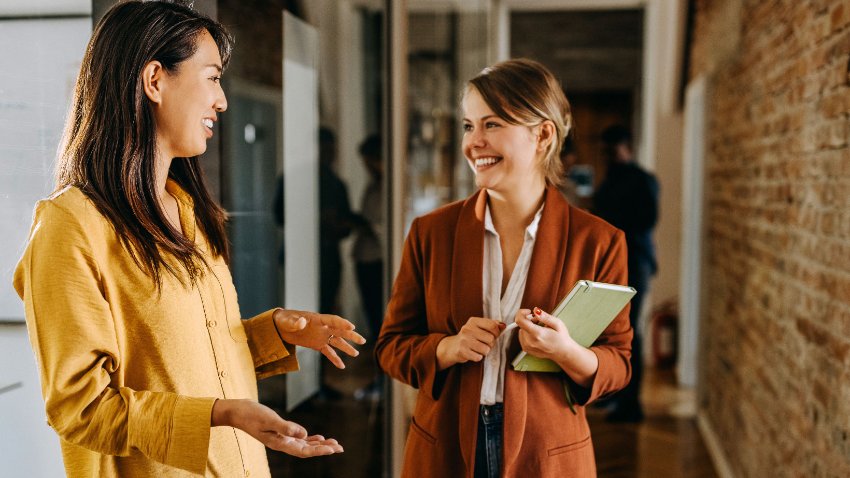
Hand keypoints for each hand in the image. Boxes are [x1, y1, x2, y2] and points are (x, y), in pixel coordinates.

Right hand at [211, 399, 342, 456]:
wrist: (237, 411)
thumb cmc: (251, 414)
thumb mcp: (269, 419)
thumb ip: (286, 427)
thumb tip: (304, 434)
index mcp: (279, 443)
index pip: (304, 451)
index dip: (320, 451)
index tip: (334, 449)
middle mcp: (282, 443)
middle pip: (307, 450)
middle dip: (324, 449)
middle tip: (340, 448)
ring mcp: (281, 438)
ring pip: (304, 445)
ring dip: (319, 445)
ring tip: (334, 444)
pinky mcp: (280, 432)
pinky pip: (298, 439)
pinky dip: (309, 439)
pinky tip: (319, 437)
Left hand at [273, 309, 365, 368]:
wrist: (280, 327)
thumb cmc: (285, 320)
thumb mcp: (288, 320)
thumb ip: (295, 322)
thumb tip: (302, 323)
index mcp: (317, 319)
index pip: (332, 320)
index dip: (342, 323)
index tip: (352, 326)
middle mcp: (322, 328)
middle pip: (340, 331)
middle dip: (351, 336)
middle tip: (362, 340)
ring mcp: (321, 336)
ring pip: (337, 342)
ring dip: (346, 347)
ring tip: (356, 354)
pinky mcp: (317, 345)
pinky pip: (328, 352)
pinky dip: (335, 358)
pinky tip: (342, 366)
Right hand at [436, 317, 504, 369]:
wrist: (453, 346)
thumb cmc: (470, 336)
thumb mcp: (479, 327)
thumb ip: (492, 325)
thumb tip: (503, 325)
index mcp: (473, 321)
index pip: (493, 326)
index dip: (497, 332)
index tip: (495, 335)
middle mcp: (467, 329)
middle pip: (491, 339)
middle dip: (491, 344)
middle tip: (484, 343)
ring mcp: (464, 340)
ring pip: (486, 349)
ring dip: (484, 351)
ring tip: (478, 348)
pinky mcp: (462, 351)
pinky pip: (479, 357)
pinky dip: (478, 357)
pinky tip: (473, 353)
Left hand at [515, 307, 574, 362]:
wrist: (563, 352)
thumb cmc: (561, 338)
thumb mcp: (557, 324)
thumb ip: (545, 316)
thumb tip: (535, 310)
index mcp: (537, 334)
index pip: (519, 321)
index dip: (522, 313)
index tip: (528, 311)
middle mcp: (530, 341)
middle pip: (522, 325)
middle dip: (530, 320)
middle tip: (540, 322)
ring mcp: (527, 347)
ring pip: (521, 330)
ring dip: (528, 327)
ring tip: (540, 330)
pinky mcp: (526, 349)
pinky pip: (522, 337)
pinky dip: (527, 334)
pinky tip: (537, 336)